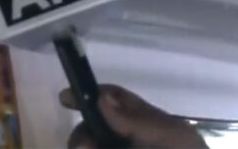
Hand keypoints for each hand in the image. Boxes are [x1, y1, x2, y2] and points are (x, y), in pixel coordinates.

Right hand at [60, 84, 206, 148]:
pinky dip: (88, 147)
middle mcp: (128, 139)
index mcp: (144, 121)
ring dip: (84, 145)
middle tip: (82, 147)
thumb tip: (100, 99)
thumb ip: (136, 121)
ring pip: (92, 145)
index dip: (90, 94)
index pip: (113, 99)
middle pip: (93, 129)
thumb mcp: (171, 137)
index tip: (66, 98)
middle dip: (83, 135)